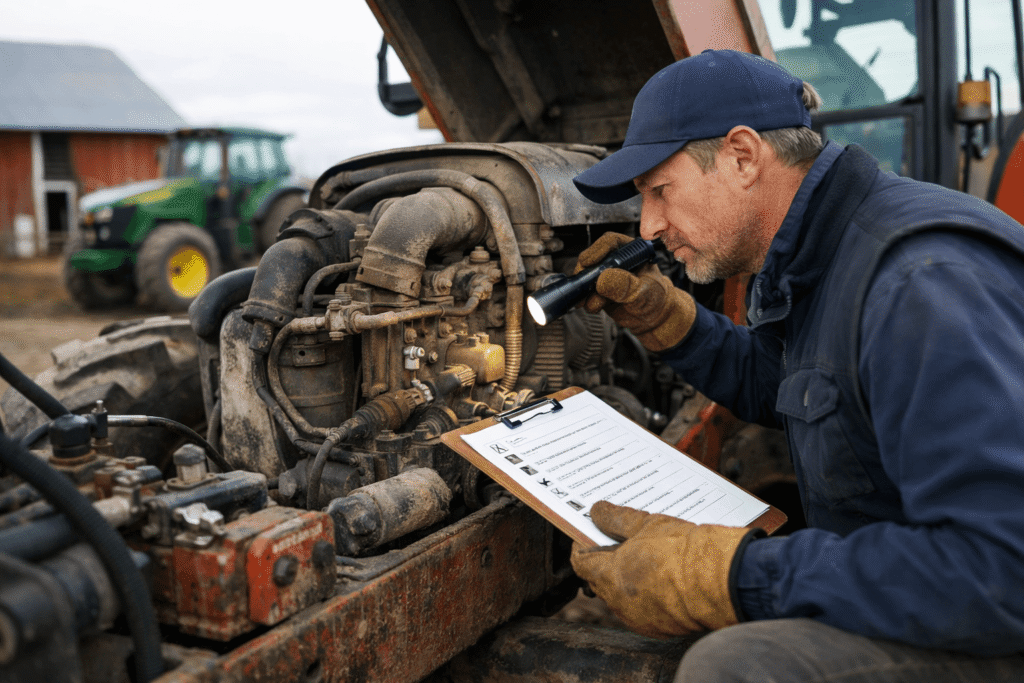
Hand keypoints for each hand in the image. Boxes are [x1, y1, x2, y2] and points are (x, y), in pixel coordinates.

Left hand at [570, 501, 750, 638]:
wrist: (723, 581)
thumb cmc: (686, 552)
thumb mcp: (647, 524)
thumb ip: (616, 519)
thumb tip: (597, 511)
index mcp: (611, 576)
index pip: (581, 562)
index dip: (583, 545)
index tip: (590, 532)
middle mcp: (619, 603)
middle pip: (599, 579)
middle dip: (606, 560)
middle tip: (620, 540)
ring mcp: (639, 618)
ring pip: (621, 596)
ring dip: (626, 578)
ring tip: (644, 556)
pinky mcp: (659, 628)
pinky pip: (642, 609)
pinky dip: (645, 594)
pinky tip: (660, 576)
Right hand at [574, 233, 695, 351]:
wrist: (655, 317)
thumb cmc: (657, 298)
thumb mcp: (645, 292)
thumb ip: (626, 285)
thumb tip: (603, 279)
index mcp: (632, 251)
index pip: (611, 243)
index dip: (597, 251)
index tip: (588, 263)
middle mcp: (617, 260)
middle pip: (593, 258)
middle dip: (587, 271)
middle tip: (584, 283)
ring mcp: (606, 275)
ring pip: (587, 275)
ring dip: (585, 288)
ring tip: (595, 301)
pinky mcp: (600, 290)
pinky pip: (586, 292)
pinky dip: (587, 300)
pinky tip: (595, 305)